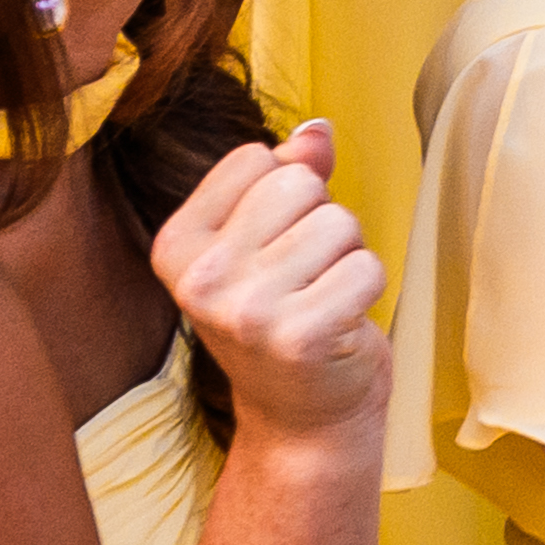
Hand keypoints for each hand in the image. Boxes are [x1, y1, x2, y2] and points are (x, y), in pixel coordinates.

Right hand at [144, 119, 387, 442]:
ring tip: (321, 298)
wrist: (300, 416)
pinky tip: (340, 322)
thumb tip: (318, 128)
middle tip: (305, 275)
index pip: (257, 158)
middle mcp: (200, 278)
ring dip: (347, 256)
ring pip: (340, 222)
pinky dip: (368, 289)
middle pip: (300, 183)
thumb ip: (288, 175)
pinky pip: (368, 267)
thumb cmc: (287, 313)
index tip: (272, 247)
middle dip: (321, 220)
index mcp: (176, 244)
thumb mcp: (268, 239)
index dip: (286, 193)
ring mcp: (246, 310)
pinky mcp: (300, 336)